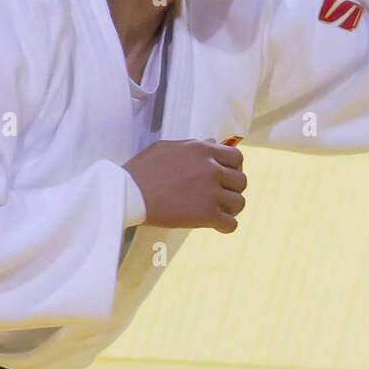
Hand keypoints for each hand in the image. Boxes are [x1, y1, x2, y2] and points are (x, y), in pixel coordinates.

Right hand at [122, 138, 247, 233]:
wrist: (126, 192)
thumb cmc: (142, 170)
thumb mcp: (167, 147)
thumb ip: (194, 145)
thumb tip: (212, 143)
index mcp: (204, 150)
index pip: (237, 158)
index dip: (234, 169)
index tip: (226, 177)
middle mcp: (212, 169)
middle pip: (241, 181)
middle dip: (233, 189)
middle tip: (221, 196)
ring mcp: (211, 192)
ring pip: (239, 202)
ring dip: (231, 208)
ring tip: (218, 211)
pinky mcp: (206, 215)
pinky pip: (230, 224)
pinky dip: (226, 226)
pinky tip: (217, 225)